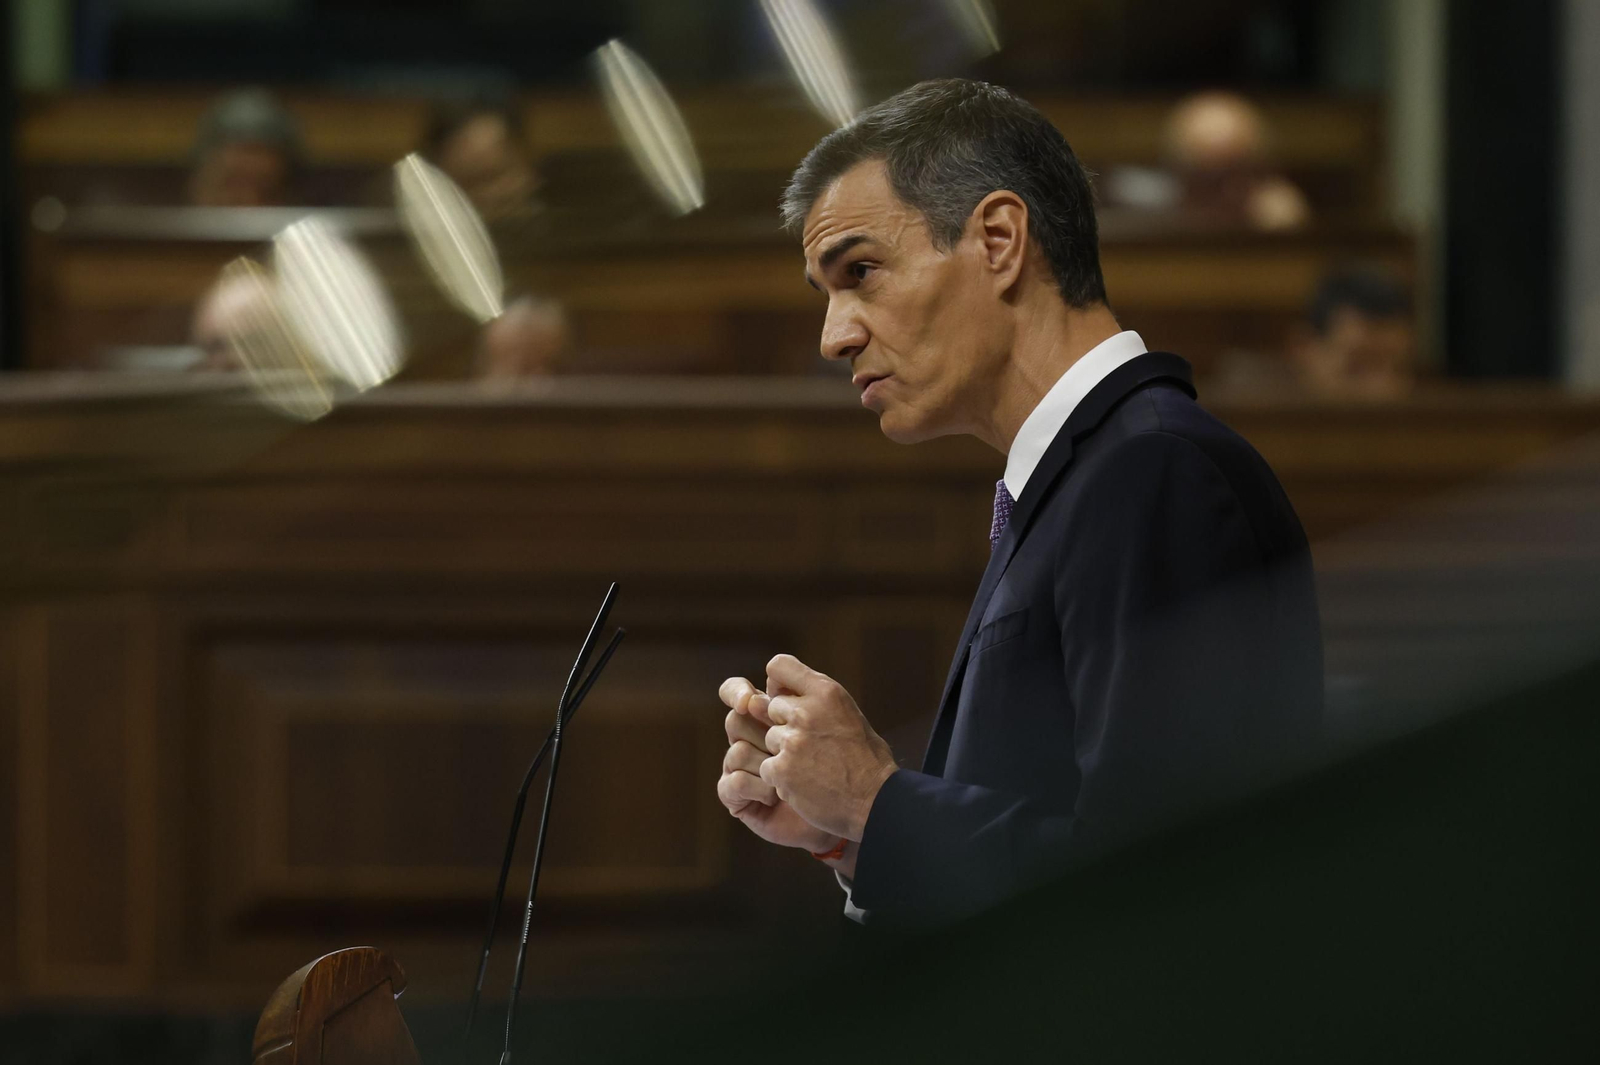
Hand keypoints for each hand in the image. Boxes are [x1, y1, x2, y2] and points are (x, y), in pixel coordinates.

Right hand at [717, 676, 835, 851]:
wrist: (854, 806)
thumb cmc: (842, 759)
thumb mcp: (828, 715)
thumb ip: (801, 691)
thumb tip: (770, 680)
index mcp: (767, 715)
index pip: (738, 693)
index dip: (736, 692)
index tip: (748, 701)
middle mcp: (750, 738)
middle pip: (735, 720)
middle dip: (764, 734)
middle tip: (791, 748)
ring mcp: (741, 767)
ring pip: (737, 752)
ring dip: (768, 766)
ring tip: (794, 778)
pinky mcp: (736, 797)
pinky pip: (733, 782)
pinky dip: (757, 788)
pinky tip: (776, 796)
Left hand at [759, 655, 896, 841]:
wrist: (876, 801)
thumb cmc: (866, 759)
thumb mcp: (848, 714)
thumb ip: (816, 701)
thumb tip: (778, 690)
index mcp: (826, 692)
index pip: (778, 665)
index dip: (778, 684)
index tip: (785, 697)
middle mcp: (806, 711)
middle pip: (771, 707)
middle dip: (783, 725)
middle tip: (808, 744)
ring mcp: (792, 741)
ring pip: (769, 739)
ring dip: (783, 754)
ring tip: (811, 767)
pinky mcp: (782, 769)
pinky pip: (766, 768)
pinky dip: (780, 779)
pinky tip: (804, 784)